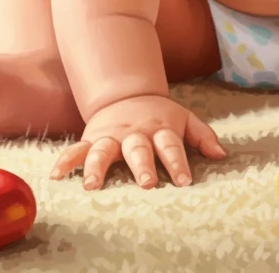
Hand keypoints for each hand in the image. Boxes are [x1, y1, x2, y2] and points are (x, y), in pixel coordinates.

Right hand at [49, 94, 225, 189]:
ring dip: (98, 167)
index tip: (184, 181)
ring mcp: (111, 135)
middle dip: (143, 166)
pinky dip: (66, 161)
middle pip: (139, 149)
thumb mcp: (184, 118)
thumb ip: (202, 135)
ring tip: (92, 186)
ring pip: (104, 150)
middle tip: (148, 183)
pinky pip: (76, 149)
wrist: (127, 93)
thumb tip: (221, 155)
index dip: (178, 163)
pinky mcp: (92, 138)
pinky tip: (57, 175)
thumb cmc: (159, 115)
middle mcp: (135, 133)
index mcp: (160, 129)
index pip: (171, 146)